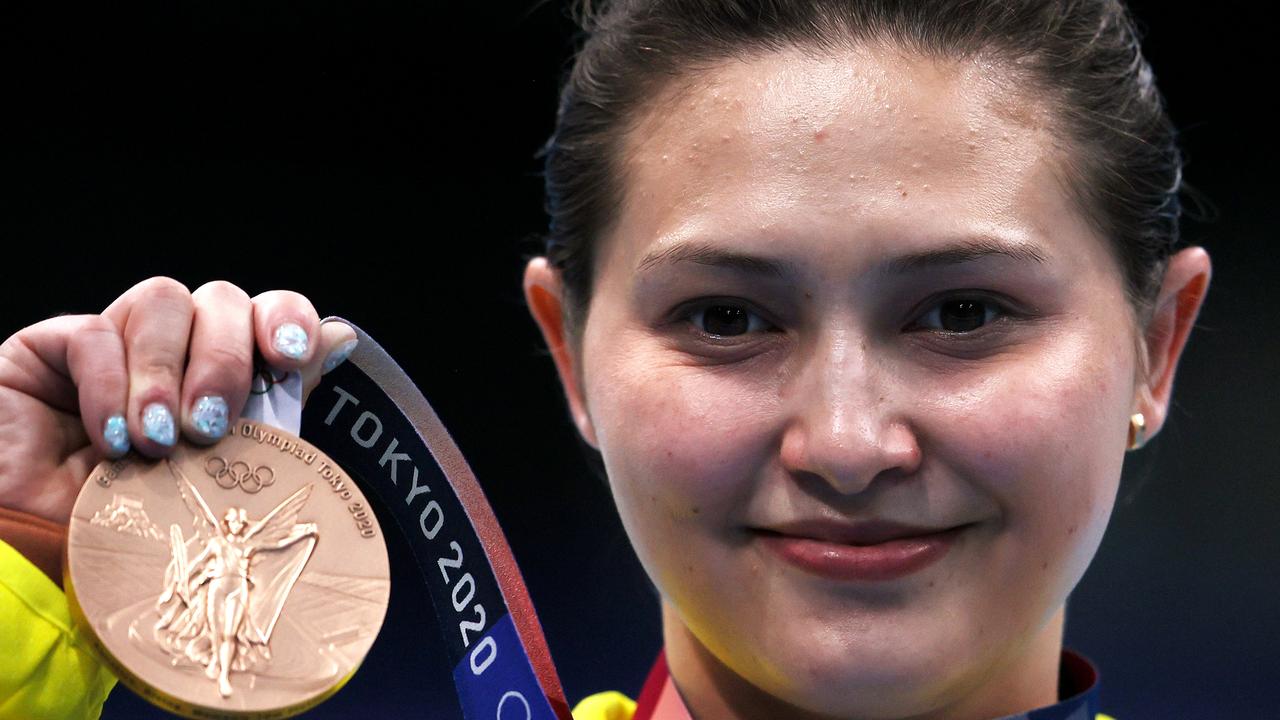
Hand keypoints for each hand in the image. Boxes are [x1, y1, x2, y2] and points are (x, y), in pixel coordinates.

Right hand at [0, 277, 355, 524]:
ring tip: (156, 442)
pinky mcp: (48, 350)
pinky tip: (110, 440)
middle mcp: (170, 357)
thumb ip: (273, 406)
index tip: (292, 355)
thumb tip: (341, 340)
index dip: (284, 318)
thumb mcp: (216, 476)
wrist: (35, 567)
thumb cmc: (130, 537)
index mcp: (217, 380)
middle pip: (220, 300)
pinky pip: (96, 332)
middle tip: (211, 426)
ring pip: (164, 300)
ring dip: (167, 375)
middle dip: (227, 359)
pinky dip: (108, 386)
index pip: (262, 314)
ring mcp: (112, 349)